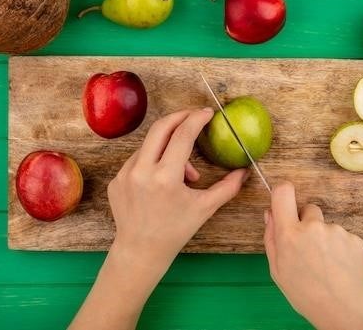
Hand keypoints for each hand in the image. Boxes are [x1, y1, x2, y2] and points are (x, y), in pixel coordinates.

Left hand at [108, 107, 248, 272]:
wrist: (141, 250)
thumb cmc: (175, 231)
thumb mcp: (205, 208)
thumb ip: (227, 188)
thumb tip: (245, 171)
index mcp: (165, 178)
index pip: (182, 135)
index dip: (196, 119)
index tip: (207, 113)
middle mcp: (142, 171)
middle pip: (161, 128)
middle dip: (180, 117)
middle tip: (194, 117)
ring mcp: (125, 174)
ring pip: (149, 144)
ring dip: (168, 147)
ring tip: (184, 171)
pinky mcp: (117, 179)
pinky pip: (138, 159)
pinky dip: (154, 161)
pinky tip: (163, 180)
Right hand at [264, 181, 362, 329]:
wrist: (344, 309)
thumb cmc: (305, 293)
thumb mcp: (277, 270)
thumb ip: (271, 237)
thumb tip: (269, 213)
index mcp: (289, 234)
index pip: (283, 192)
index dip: (283, 193)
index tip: (285, 201)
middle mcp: (313, 227)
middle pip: (309, 209)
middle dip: (307, 223)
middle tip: (309, 248)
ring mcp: (336, 231)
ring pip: (327, 226)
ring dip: (325, 238)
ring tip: (327, 264)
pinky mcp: (355, 238)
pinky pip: (344, 237)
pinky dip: (342, 248)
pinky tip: (340, 267)